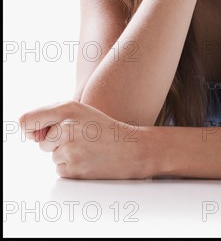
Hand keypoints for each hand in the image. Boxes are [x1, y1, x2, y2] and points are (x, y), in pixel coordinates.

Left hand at [19, 101, 150, 179]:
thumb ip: (53, 117)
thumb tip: (30, 135)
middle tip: (84, 139)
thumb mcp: (82, 113)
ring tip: (91, 149)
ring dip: (68, 155)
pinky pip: (61, 170)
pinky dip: (73, 167)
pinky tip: (91, 160)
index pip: (26, 121)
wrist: (134, 149)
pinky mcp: (73, 169)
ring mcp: (69, 149)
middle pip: (43, 142)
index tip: (39, 133)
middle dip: (57, 143)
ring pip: (53, 156)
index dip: (29, 129)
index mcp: (68, 109)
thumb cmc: (107, 130)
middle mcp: (67, 127)